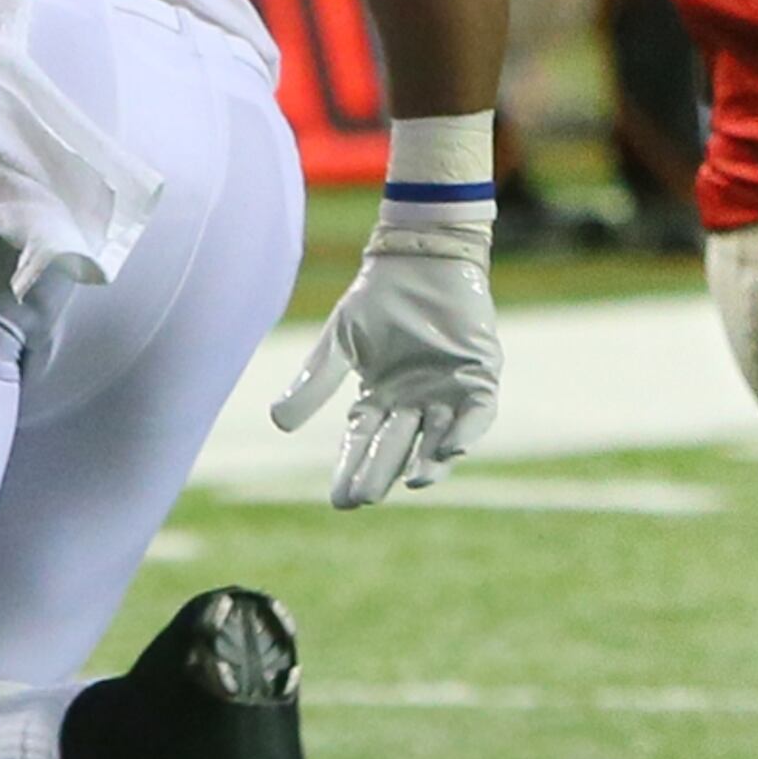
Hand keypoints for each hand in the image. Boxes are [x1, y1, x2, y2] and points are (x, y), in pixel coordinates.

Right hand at [272, 228, 502, 506]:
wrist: (419, 258)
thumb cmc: (377, 296)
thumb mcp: (340, 342)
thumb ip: (314, 382)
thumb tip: (278, 424)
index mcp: (380, 398)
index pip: (362, 442)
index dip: (351, 469)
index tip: (340, 501)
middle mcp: (414, 403)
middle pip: (396, 447)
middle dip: (381, 472)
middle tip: (366, 498)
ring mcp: (449, 392)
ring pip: (438, 438)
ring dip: (428, 462)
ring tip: (413, 482)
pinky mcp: (479, 377)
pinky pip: (477, 413)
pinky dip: (466, 431)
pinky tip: (450, 449)